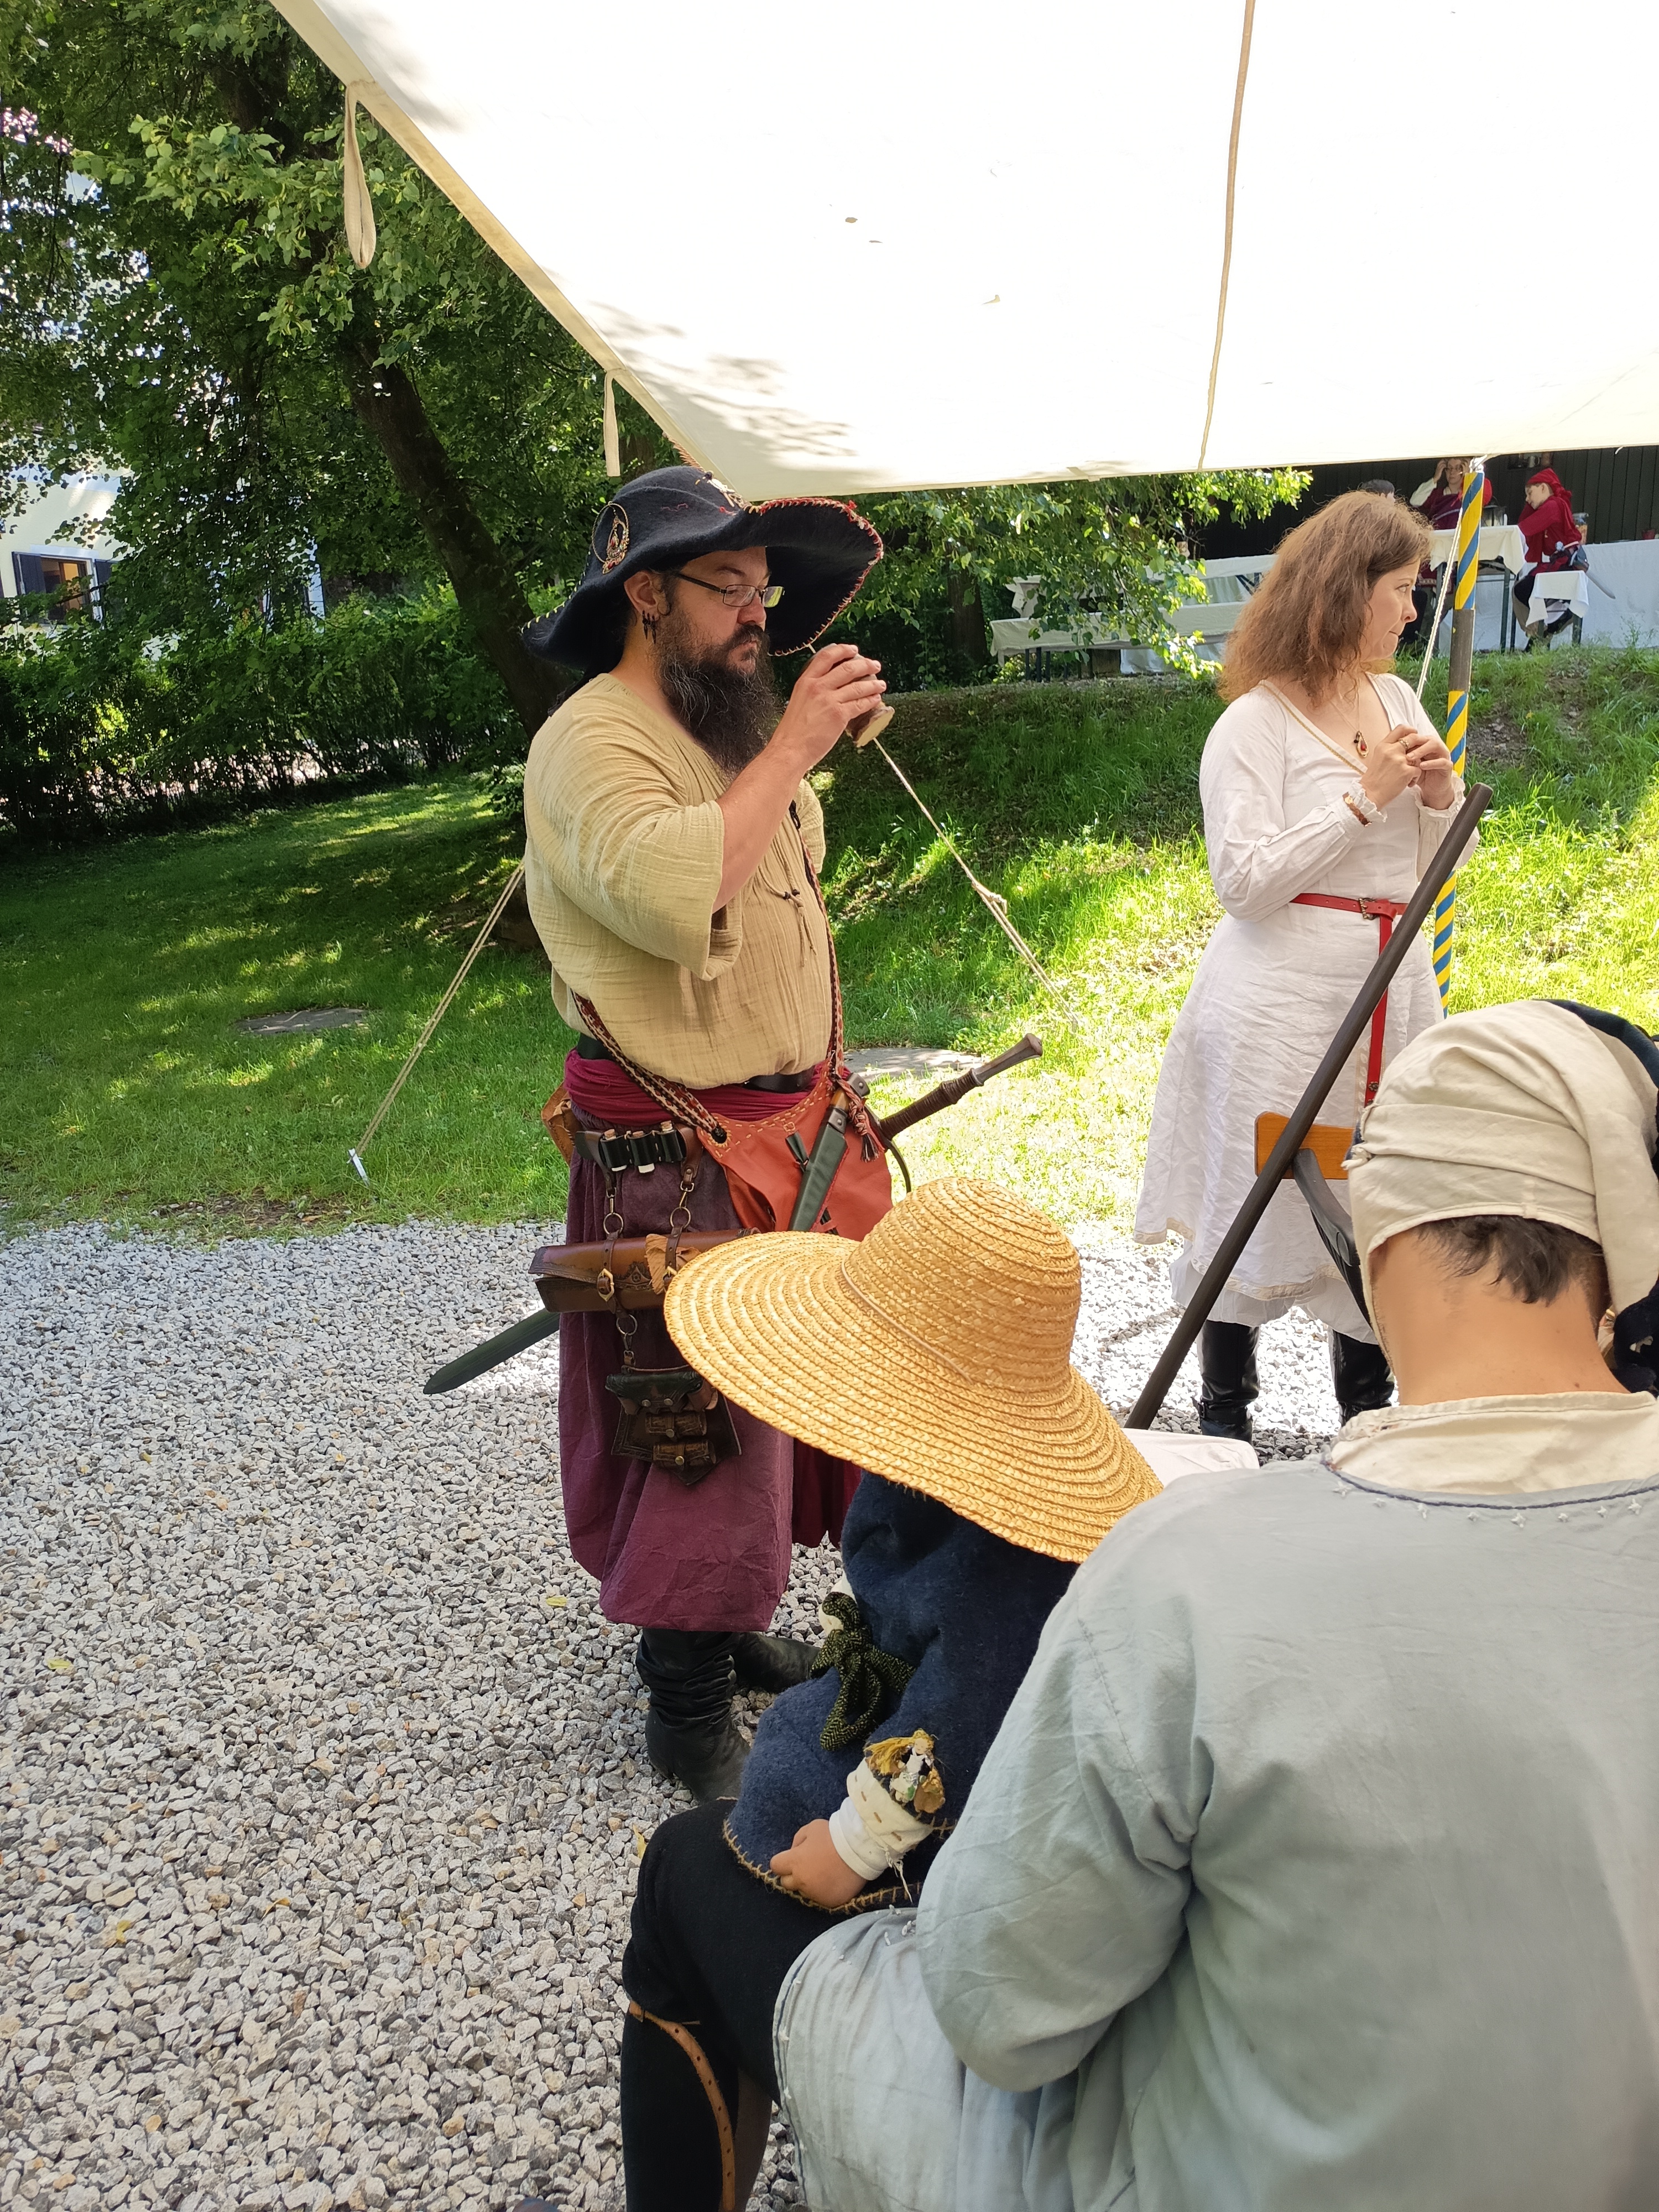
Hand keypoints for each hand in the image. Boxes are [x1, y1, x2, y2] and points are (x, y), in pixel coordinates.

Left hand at [769, 1820, 865, 1908]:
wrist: (860, 1849)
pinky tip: (833, 1880)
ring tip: (824, 1872)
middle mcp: (802, 1881)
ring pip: (804, 1891)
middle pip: (786, 1883)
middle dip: (793, 1875)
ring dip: (809, 1884)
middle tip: (808, 1866)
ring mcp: (816, 1894)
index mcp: (795, 1861)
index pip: (776, 1866)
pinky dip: (824, 1891)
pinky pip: (821, 1899)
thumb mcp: (812, 1828)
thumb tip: (795, 1851)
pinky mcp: (829, 1902)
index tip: (792, 1858)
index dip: (782, 1861)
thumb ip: (798, 1840)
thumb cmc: (834, 1835)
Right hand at [772, 644, 884, 769]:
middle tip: (874, 665)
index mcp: (805, 681)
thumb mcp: (798, 701)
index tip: (854, 650)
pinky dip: (871, 700)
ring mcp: (829, 700)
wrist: (789, 749)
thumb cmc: (792, 731)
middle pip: (847, 668)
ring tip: (881, 684)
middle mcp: (818, 687)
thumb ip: (812, 692)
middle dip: (865, 665)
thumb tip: (829, 689)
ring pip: (858, 685)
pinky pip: (860, 704)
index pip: (826, 657)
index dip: (843, 650)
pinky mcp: (839, 715)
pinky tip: (876, 699)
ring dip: (873, 683)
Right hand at [1357, 723, 1420, 809]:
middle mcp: (1391, 750)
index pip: (1400, 728)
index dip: (1410, 730)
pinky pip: (1419, 770)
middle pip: (1413, 738)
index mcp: (1383, 745)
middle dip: (1420, 744)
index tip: (1414, 734)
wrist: (1370, 795)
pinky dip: (1415, 777)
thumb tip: (1404, 742)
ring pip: (1417, 756)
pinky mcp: (1406, 771)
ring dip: (1416, 765)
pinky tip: (1408, 783)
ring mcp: (1399, 760)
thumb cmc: (1374, 779)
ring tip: (1408, 776)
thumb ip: (1390, 748)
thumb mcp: (1378, 757)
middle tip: (1421, 752)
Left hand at [1403, 727, 1457, 808]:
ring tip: (1410, 758)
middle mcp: (1434, 747)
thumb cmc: (1419, 776)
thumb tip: (1387, 747)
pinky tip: (1421, 766)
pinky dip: (1431, 763)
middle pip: (1425, 737)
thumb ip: (1402, 755)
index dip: (1407, 737)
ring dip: (1422, 750)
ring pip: (1435, 745)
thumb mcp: (1408, 764)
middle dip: (1413, 742)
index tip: (1395, 743)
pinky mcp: (1447, 766)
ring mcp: (1442, 755)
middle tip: (1402, 750)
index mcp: (1425, 745)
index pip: (1417, 735)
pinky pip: (1442, 761)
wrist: (1431, 790)